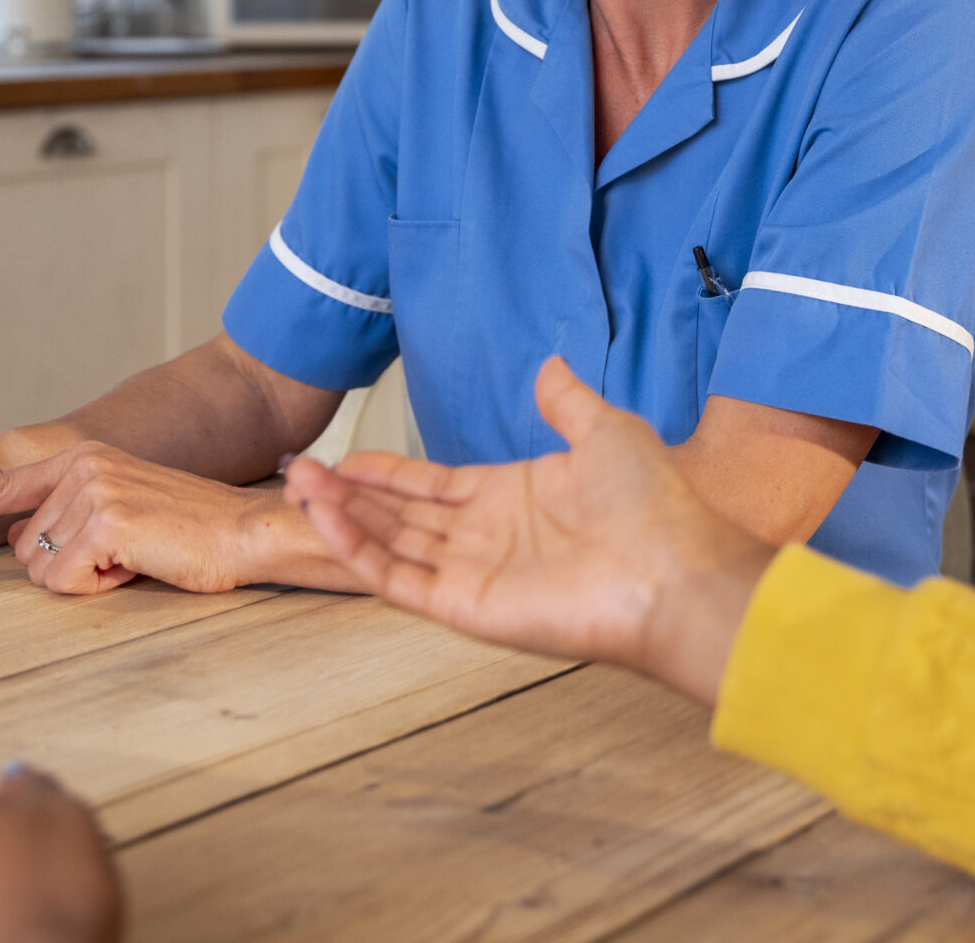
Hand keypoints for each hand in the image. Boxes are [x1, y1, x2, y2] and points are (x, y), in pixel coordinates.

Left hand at [0, 440, 293, 595]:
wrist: (245, 532)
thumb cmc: (190, 532)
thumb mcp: (123, 508)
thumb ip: (73, 516)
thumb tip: (31, 547)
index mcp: (82, 458)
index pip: (0, 487)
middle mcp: (81, 466)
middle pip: (24, 549)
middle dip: (68, 567)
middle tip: (125, 555)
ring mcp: (92, 491)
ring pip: (44, 570)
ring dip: (88, 579)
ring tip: (137, 557)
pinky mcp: (106, 521)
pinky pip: (68, 581)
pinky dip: (102, 587)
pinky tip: (139, 565)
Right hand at [283, 358, 776, 703]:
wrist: (676, 570)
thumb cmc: (654, 506)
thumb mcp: (607, 431)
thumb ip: (567, 403)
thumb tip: (550, 366)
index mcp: (515, 499)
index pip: (434, 486)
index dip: (387, 473)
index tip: (343, 457)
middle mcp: (489, 539)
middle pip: (402, 516)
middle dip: (350, 495)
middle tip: (299, 472)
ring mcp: (475, 575)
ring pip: (390, 544)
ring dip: (342, 518)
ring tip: (300, 487)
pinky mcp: (466, 608)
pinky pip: (398, 578)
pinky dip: (357, 551)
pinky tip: (325, 520)